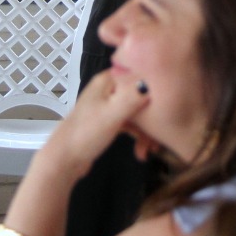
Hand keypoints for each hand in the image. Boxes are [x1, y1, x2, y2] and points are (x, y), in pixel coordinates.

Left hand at [34, 70, 151, 182]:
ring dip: (147, 130)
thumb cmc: (87, 134)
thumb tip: (156, 79)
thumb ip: (134, 96)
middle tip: (161, 135)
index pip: (140, 74)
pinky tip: (142, 152)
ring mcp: (108, 105)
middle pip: (141, 95)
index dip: (157, 88)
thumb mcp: (113, 114)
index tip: (171, 104)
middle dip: (152, 117)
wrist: (64, 161)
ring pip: (138, 112)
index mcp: (108, 80)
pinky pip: (131, 123)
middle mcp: (109, 89)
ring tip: (151, 149)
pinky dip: (138, 136)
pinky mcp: (109, 121)